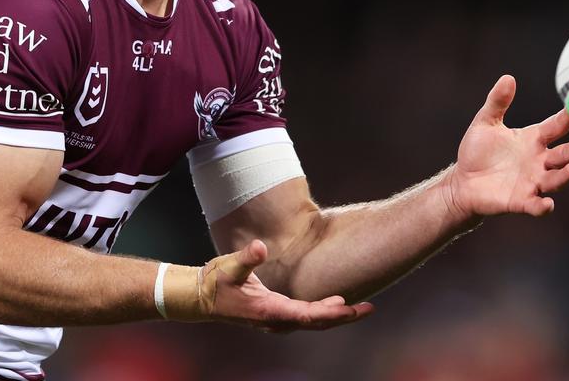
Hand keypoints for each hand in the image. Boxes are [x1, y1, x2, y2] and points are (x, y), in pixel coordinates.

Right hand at [164, 239, 373, 331]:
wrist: (199, 298)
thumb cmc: (214, 281)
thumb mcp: (228, 266)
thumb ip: (246, 258)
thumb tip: (259, 247)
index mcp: (269, 309)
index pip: (307, 314)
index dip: (331, 311)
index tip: (351, 306)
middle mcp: (276, 319)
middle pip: (317, 322)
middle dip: (343, 316)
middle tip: (369, 308)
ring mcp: (276, 319)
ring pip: (313, 321)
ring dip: (336, 315)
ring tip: (360, 308)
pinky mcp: (275, 314)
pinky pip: (305, 317)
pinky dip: (323, 312)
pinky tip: (336, 304)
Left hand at [444, 75, 568, 219]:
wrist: (463, 182)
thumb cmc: (477, 151)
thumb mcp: (485, 123)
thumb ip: (497, 102)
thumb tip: (508, 77)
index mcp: (533, 139)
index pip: (555, 127)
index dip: (566, 119)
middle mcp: (538, 161)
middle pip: (563, 155)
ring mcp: (531, 182)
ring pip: (555, 179)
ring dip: (565, 176)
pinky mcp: (519, 201)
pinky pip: (535, 205)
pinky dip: (542, 206)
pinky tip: (547, 204)